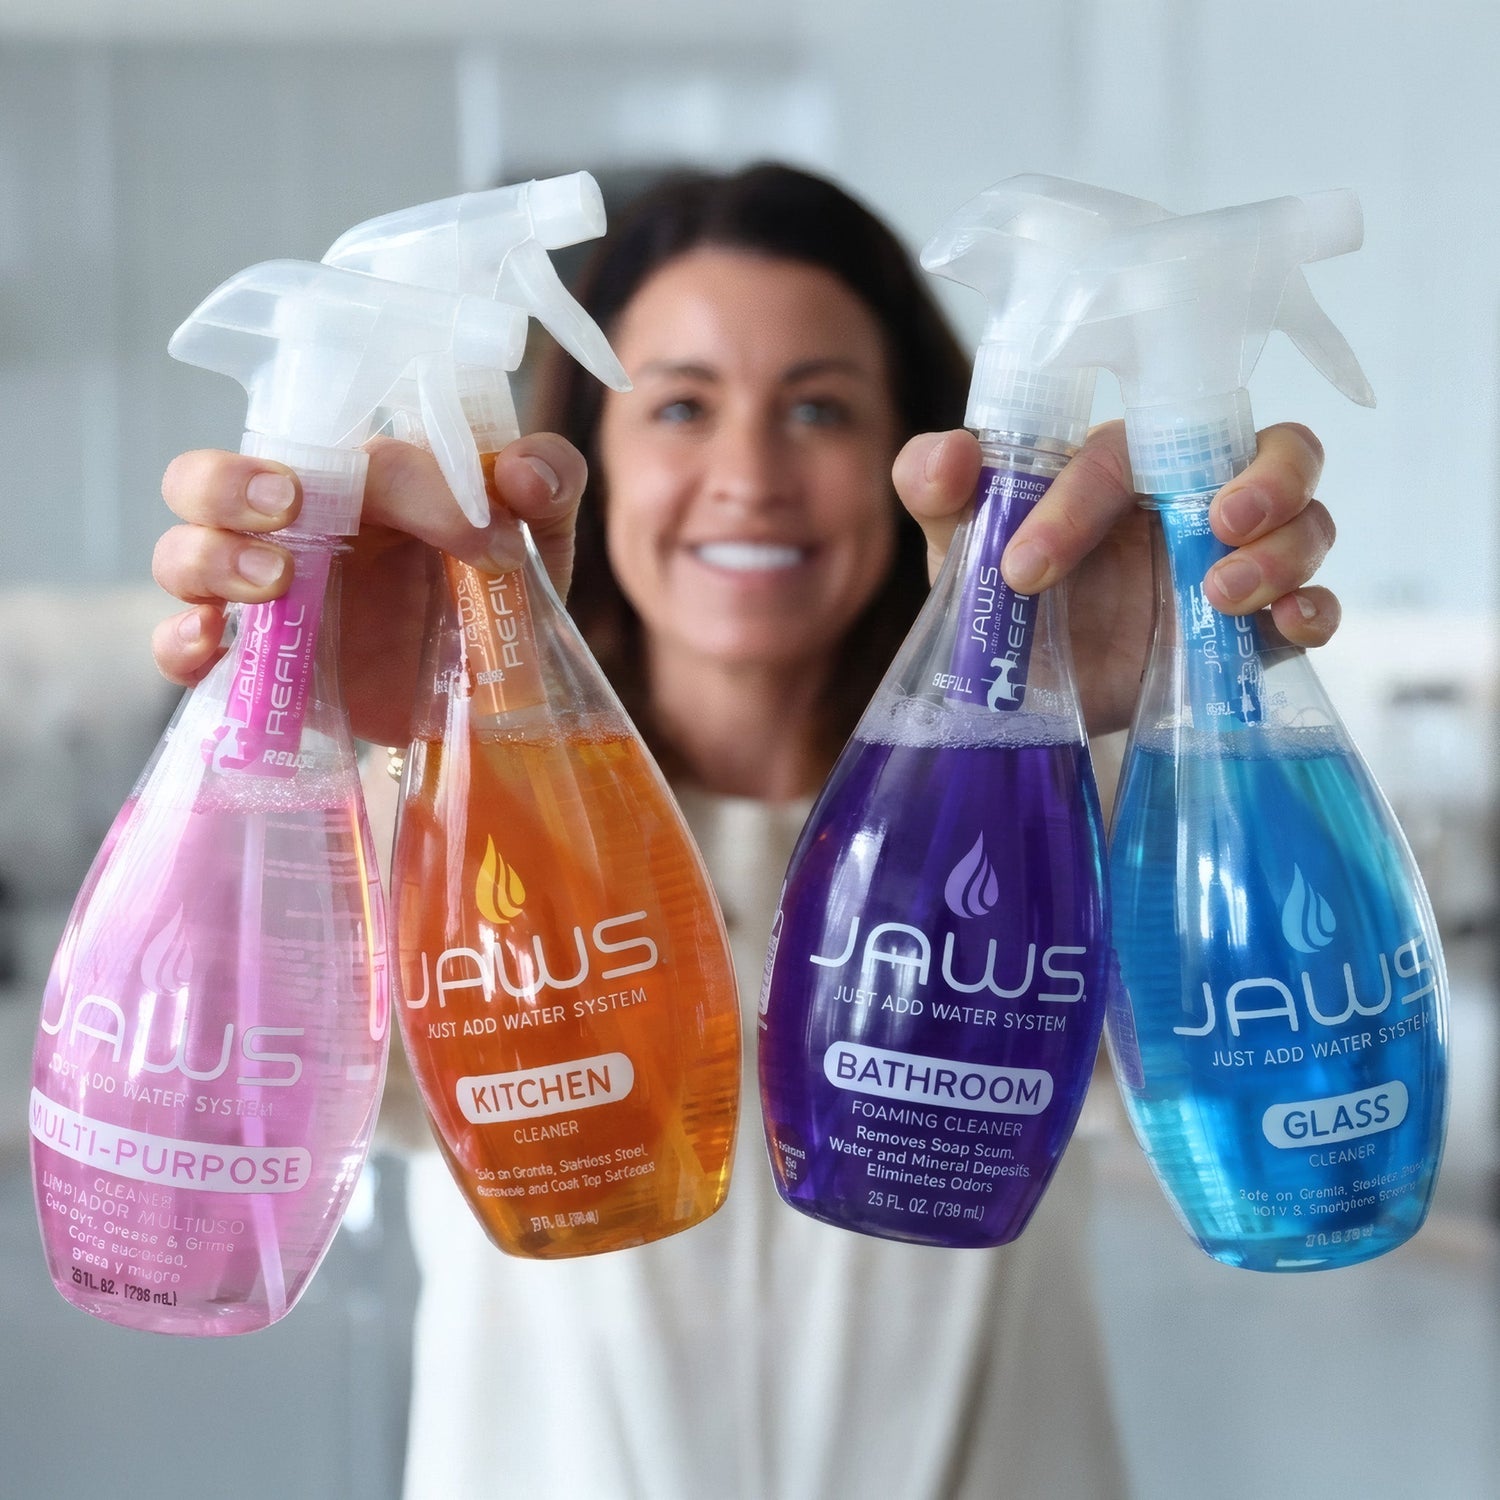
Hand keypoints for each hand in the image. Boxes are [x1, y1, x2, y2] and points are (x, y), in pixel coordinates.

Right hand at [151, 434, 588, 744]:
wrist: (487, 698)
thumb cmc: (496, 595)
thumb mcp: (537, 538)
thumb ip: (546, 482)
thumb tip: (522, 473)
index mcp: (359, 481)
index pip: (353, 456)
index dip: (409, 486)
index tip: (478, 535)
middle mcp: (294, 527)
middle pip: (208, 476)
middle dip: (229, 482)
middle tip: (288, 507)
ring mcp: (265, 595)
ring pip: (182, 552)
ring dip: (212, 557)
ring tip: (275, 582)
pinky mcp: (256, 663)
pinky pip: (179, 645)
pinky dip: (180, 640)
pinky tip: (213, 643)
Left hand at [892, 421, 1334, 734]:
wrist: (1026, 700)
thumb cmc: (1001, 602)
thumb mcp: (958, 550)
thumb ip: (936, 489)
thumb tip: (946, 457)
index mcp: (1120, 468)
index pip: (1122, 454)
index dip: (1076, 504)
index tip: (1023, 571)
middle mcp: (1191, 500)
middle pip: (1275, 451)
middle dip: (1266, 478)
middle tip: (1221, 519)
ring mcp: (1233, 561)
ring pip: (1308, 523)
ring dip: (1283, 551)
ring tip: (1223, 593)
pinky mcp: (1254, 629)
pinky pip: (1317, 604)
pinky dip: (1316, 609)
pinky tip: (1288, 625)